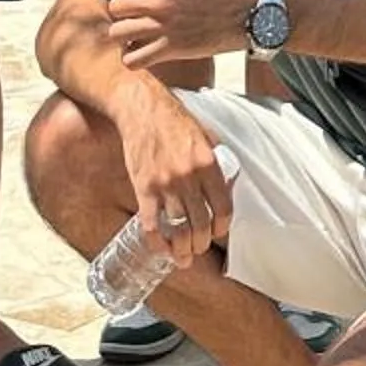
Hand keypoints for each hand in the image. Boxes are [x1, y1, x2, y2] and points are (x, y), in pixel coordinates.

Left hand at [107, 0, 255, 66]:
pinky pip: (135, 60)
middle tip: (133, 5)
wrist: (251, 15)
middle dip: (121, 4)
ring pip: (119, 33)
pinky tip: (139, 47)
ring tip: (132, 25)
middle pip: (116, 6)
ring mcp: (164, 30)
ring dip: (122, 29)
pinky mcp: (171, 51)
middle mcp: (159, 4)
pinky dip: (131, 56)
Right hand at [114, 93, 233, 272]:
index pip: (223, 207)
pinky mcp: (143, 188)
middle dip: (202, 243)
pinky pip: (151, 224)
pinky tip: (161, 248)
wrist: (141, 107)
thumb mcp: (205, 134)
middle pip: (202, 224)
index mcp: (208, 163)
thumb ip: (215, 158)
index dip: (223, 227)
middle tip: (200, 248)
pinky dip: (157, 242)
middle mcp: (189, 177)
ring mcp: (165, 184)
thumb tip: (224, 180)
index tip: (219, 231)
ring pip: (179, 229)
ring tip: (183, 258)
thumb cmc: (174, 118)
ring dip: (183, 249)